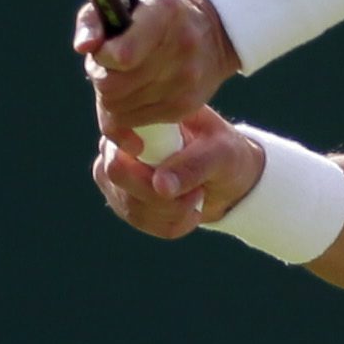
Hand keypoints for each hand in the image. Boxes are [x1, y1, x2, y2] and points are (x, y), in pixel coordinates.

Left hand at [79, 0, 236, 138]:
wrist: (215, 32)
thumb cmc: (157, 15)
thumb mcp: (126, 2)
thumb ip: (94, 19)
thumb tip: (83, 48)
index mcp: (162, 13)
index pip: (122, 55)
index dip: (102, 58)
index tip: (106, 49)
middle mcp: (180, 48)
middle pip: (112, 87)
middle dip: (101, 78)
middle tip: (109, 67)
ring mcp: (185, 81)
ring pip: (119, 110)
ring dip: (112, 97)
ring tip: (124, 79)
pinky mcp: (185, 107)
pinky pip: (136, 122)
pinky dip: (127, 112)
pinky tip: (135, 94)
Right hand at [91, 103, 265, 236]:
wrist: (228, 178)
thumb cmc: (224, 152)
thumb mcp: (220, 153)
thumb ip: (192, 165)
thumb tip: (160, 186)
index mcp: (139, 119)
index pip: (116, 140)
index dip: (137, 164)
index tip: (169, 180)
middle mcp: (118, 143)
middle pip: (115, 176)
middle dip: (158, 195)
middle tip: (196, 193)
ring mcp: (116, 174)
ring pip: (129, 205)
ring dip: (171, 212)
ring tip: (197, 199)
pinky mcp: (123, 200)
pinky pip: (138, 221)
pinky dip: (170, 224)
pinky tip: (190, 214)